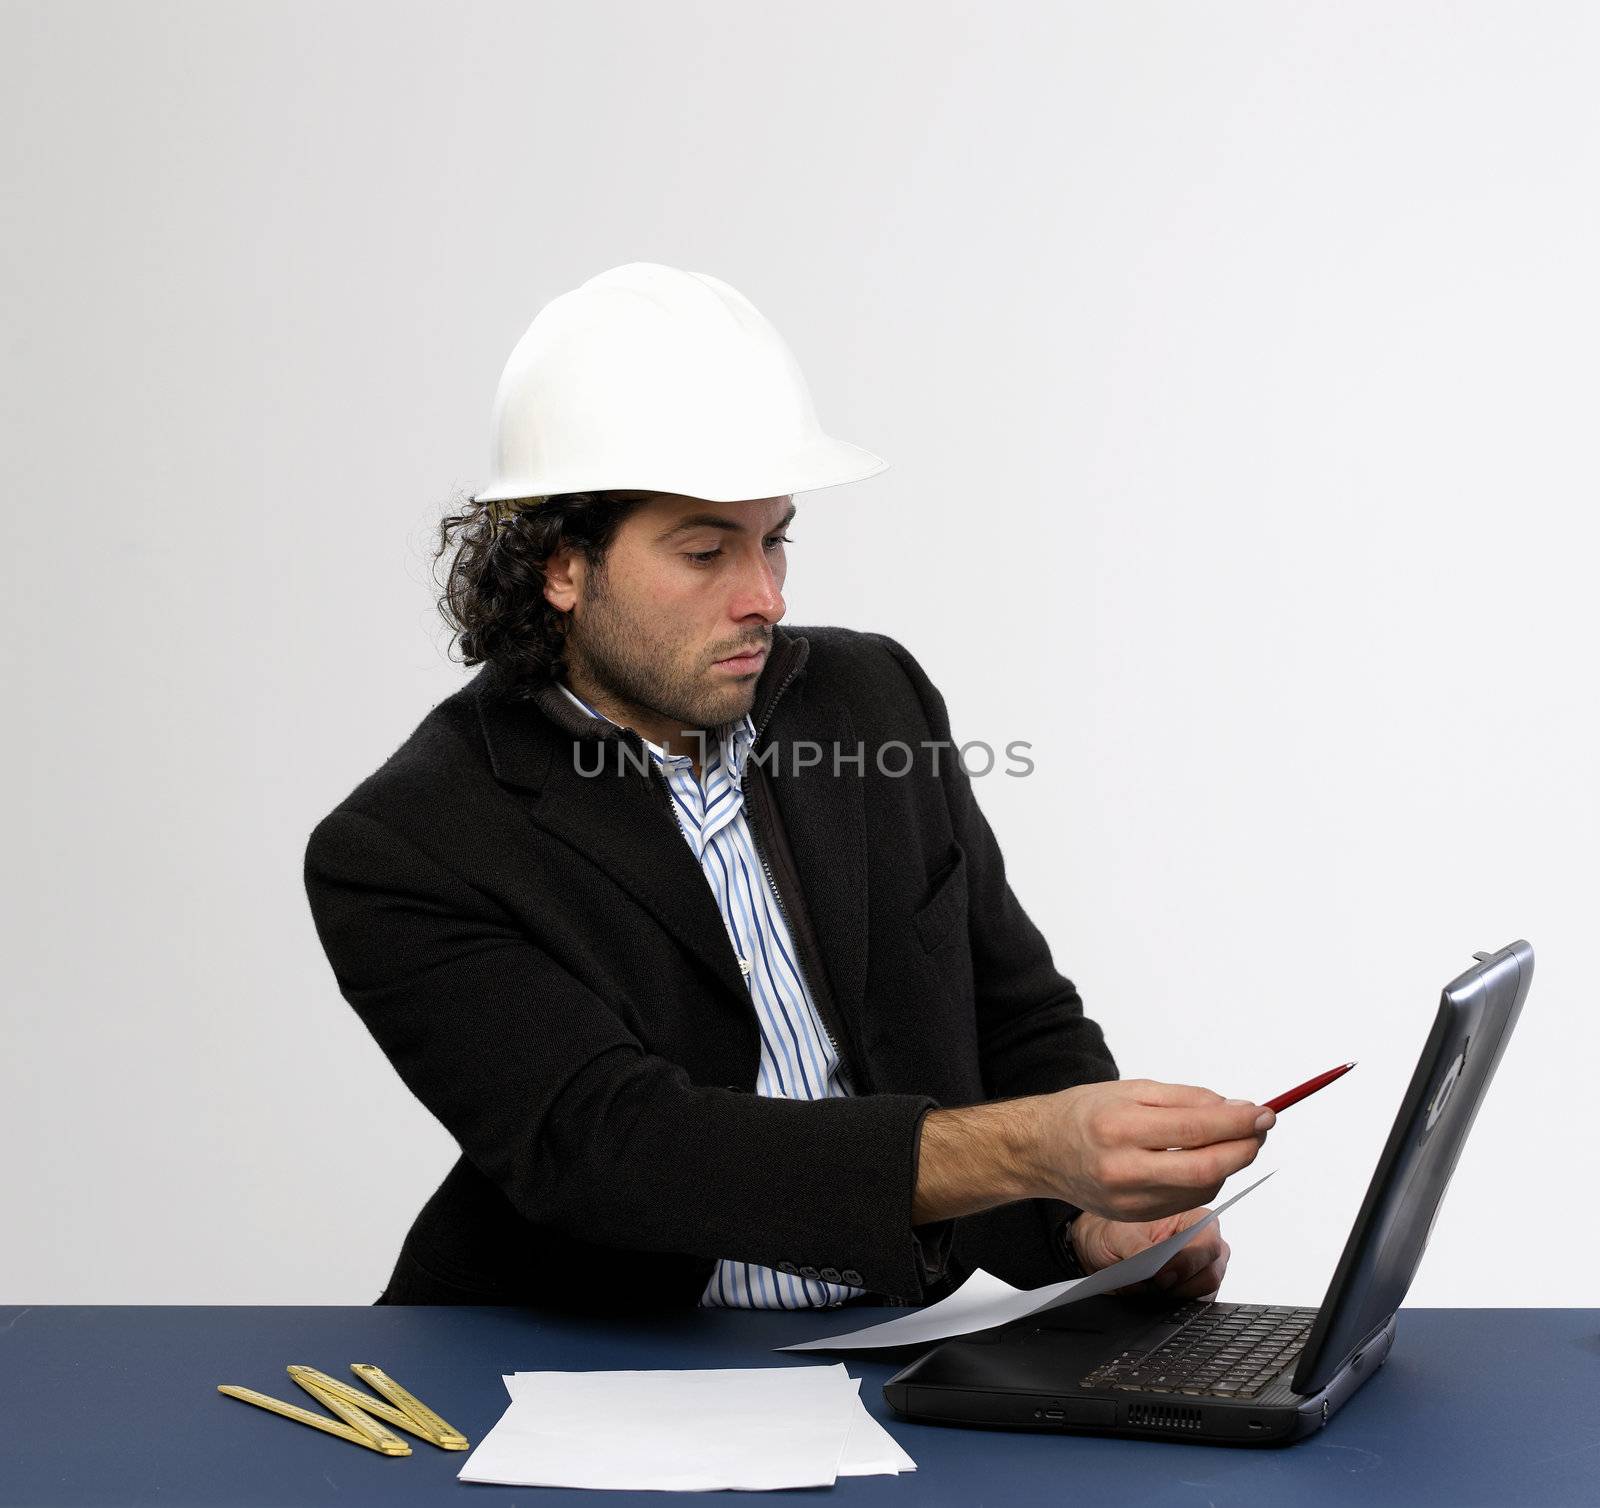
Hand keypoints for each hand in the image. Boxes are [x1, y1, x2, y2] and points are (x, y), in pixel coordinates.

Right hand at [1024, 1079, 1272, 1222]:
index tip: (1263, 1113)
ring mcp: (1129, 1201)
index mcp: (1120, 1127)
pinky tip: (1203, 1160)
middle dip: (1244, 1148)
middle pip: (1205, 1169)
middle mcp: (1124, 1169)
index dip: (1238, 1123)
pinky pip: (1186, 1201)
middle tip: (1260, 1130)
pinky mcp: (1135, 1217)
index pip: (1196, 1129)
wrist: (1042, 1150)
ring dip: (1228, 1164)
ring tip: (1231, 1140)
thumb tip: (1234, 1110)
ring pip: (1202, 1188)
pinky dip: (1205, 1180)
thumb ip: (1185, 1100)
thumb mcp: (1132, 1090)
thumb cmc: (1084, 1114)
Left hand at [1070, 1207, 1230, 1300]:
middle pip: (1210, 1274)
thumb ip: (1136, 1248)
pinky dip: (1170, 1305)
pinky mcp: (1195, 1291)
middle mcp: (1205, 1245)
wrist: (1107, 1248)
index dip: (1188, 1262)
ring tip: (1144, 1287)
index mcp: (1194, 1218)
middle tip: (1150, 1285)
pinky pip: (1192, 1306)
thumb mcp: (1119, 1234)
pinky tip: (1149, 1295)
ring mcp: (1203, 1270)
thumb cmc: (1119, 1231)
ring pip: (1203, 1294)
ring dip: (1172, 1296)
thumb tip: (1151, 1269)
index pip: (1208, 1243)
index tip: (1161, 1275)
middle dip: (1179, 1285)